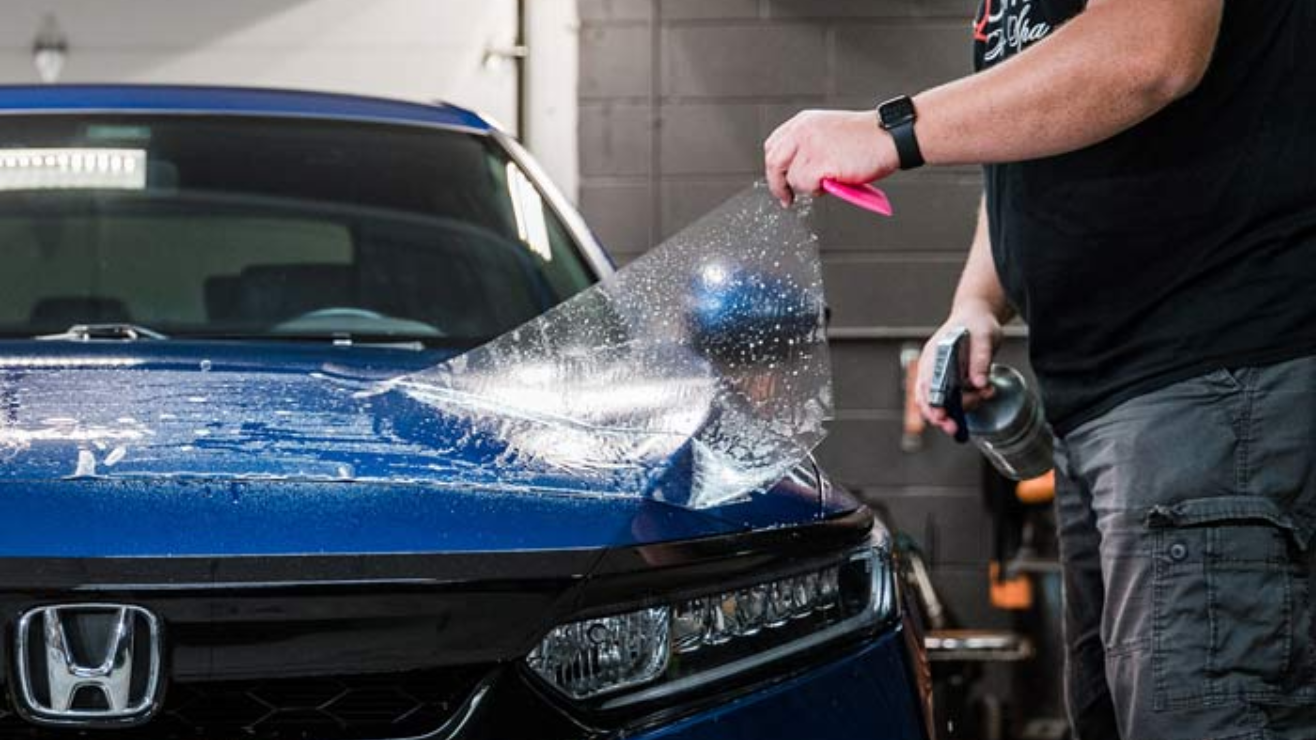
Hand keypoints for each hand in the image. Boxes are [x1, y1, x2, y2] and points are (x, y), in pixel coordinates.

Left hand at [763, 109, 899, 206]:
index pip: (773, 146)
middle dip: (779, 185)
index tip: (780, 182)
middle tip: (787, 198)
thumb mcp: (830, 133)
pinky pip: (806, 186)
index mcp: (803, 122)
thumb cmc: (869, 138)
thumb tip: (797, 171)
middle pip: (774, 163)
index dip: (775, 168)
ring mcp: (809, 146)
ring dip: (808, 187)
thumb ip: (810, 147)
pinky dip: (819, 190)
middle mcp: (802, 131)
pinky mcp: (818, 162)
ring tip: (830, 180)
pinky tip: (835, 180)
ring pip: (792, 179)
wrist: (891, 136)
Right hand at [915, 302, 1002, 437]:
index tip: (942, 418)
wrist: (975, 315)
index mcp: (935, 354)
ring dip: (953, 412)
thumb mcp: (985, 338)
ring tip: (980, 399)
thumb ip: (981, 360)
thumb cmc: (978, 324)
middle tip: (956, 428)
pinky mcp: (943, 379)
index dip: (931, 404)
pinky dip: (954, 407)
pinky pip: (942, 399)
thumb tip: (979, 384)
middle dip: (940, 416)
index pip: (927, 385)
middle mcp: (930, 365)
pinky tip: (970, 406)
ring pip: (933, 402)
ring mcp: (934, 373)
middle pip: (926, 398)